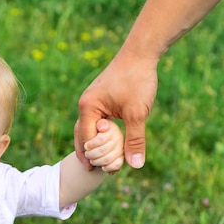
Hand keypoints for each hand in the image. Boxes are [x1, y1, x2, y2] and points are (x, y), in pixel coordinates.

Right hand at [75, 51, 157, 168]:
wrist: (141, 52)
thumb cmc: (138, 80)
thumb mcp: (138, 114)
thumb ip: (135, 140)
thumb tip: (135, 166)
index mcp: (88, 108)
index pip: (86, 140)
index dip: (93, 157)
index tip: (101, 171)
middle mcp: (85, 104)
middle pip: (81, 136)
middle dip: (89, 154)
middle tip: (97, 170)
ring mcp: (91, 101)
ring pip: (87, 129)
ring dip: (94, 145)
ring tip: (100, 161)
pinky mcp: (99, 98)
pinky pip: (95, 121)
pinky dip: (99, 134)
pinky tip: (107, 143)